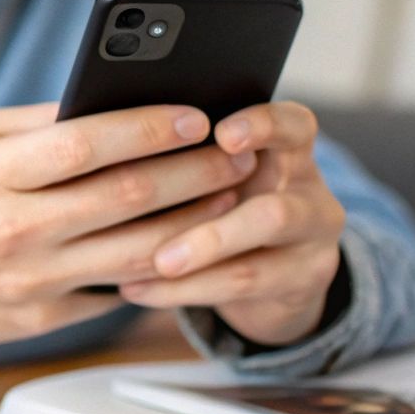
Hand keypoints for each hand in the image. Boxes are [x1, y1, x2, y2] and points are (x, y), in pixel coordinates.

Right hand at [0, 102, 256, 367]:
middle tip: (236, 153)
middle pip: (126, 198)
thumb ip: (34, 122)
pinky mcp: (39, 322)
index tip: (195, 115)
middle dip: (194, 172)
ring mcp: (28, 283)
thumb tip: (109, 100)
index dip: (148, 128)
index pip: (84, 145)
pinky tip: (191, 243)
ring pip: (136, 254)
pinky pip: (114, 293)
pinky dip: (157, 268)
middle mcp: (11, 231)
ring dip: (195, 224)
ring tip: (230, 196)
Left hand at [117, 101, 344, 347]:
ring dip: (200, 249)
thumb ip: (184, 150)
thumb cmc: (225, 201)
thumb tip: (103, 128)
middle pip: (277, 205)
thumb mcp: (218, 171)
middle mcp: (309, 189)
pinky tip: (136, 287)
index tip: (222, 133)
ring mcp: (311, 240)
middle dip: (216, 215)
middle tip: (162, 204)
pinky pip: (241, 284)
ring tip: (152, 259)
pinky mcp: (300, 283)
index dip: (262, 126)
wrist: (276, 271)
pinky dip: (182, 289)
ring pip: (258, 250)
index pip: (292, 125)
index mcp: (288, 147)